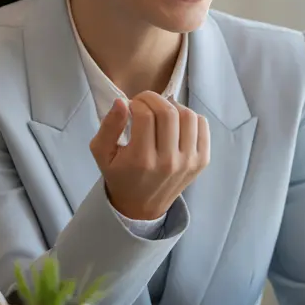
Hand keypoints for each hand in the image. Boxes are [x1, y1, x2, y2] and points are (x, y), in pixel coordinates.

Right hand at [89, 92, 209, 218]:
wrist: (142, 206)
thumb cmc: (120, 175)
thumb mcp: (103, 154)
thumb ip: (108, 126)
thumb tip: (122, 101)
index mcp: (141, 160)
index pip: (145, 115)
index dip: (137, 102)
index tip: (132, 106)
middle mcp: (168, 162)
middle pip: (168, 113)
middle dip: (154, 99)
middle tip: (145, 102)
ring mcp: (189, 161)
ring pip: (188, 116)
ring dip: (173, 106)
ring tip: (161, 112)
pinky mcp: (202, 161)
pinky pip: (202, 125)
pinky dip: (190, 117)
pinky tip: (176, 123)